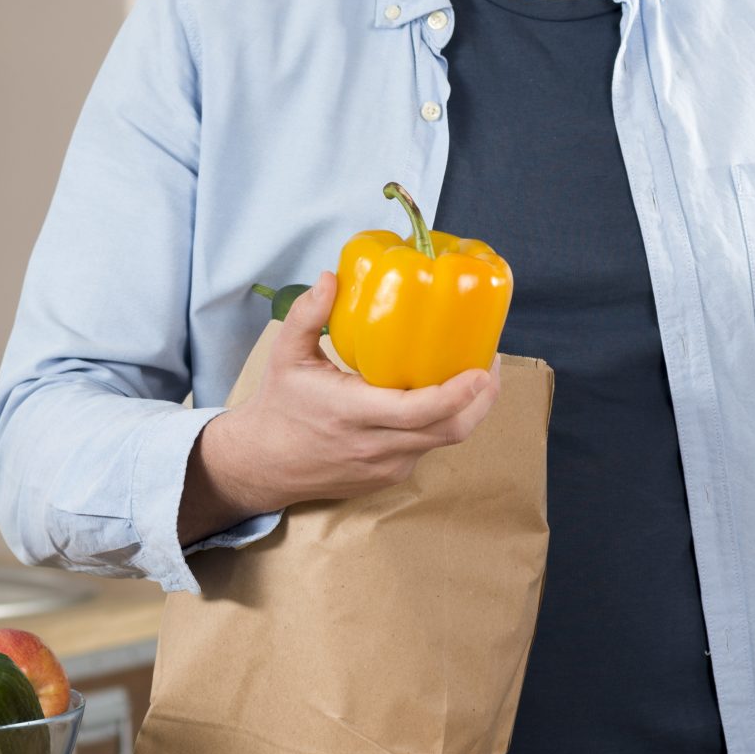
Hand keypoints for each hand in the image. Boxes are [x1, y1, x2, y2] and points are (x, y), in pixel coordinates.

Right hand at [183, 273, 498, 531]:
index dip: (457, 393)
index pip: (418, 411)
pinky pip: (427, 449)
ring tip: (476, 376)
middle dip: (481, 400)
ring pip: (443, 442)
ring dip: (466, 411)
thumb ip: (308, 314)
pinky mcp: (389, 476)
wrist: (263, 465)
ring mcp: (386, 466)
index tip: (482, 369)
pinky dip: (442, 423)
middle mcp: (375, 446)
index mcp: (353, 413)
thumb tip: (333, 277)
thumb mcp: (284, 355)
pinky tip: (445, 397)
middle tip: (491, 364)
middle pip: (449, 431)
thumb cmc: (278, 406)